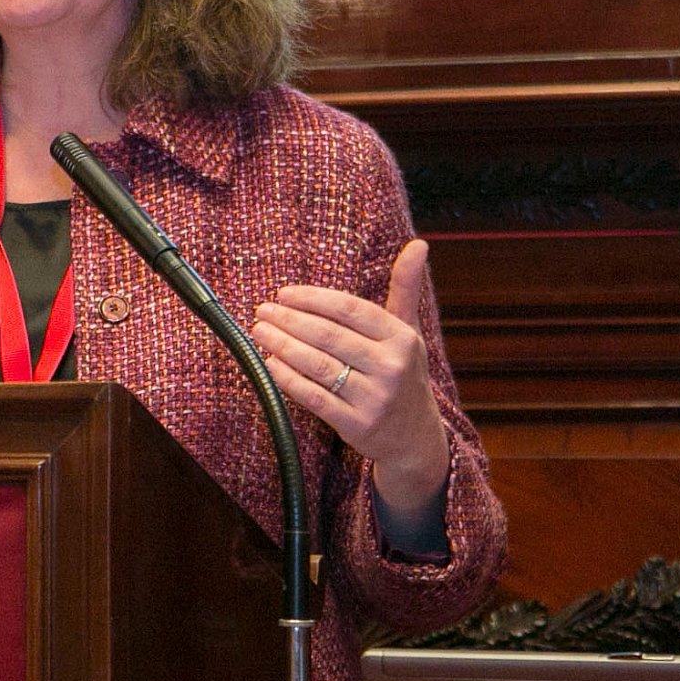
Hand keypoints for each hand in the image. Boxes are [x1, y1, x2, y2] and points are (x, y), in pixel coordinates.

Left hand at [249, 239, 449, 515]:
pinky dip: (288, 379)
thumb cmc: (402, 373)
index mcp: (402, 338)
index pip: (349, 309)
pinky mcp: (356, 424)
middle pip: (328, 335)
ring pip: (317, 365)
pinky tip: (269, 364)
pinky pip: (314, 397)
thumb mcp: (409, 331)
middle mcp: (392, 367)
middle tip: (262, 310)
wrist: (415, 437)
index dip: (312, 299)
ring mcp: (374, 397)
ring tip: (260, 332)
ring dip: (282, 345)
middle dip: (289, 320)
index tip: (283, 293)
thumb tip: (419, 244)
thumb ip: (406, 288)